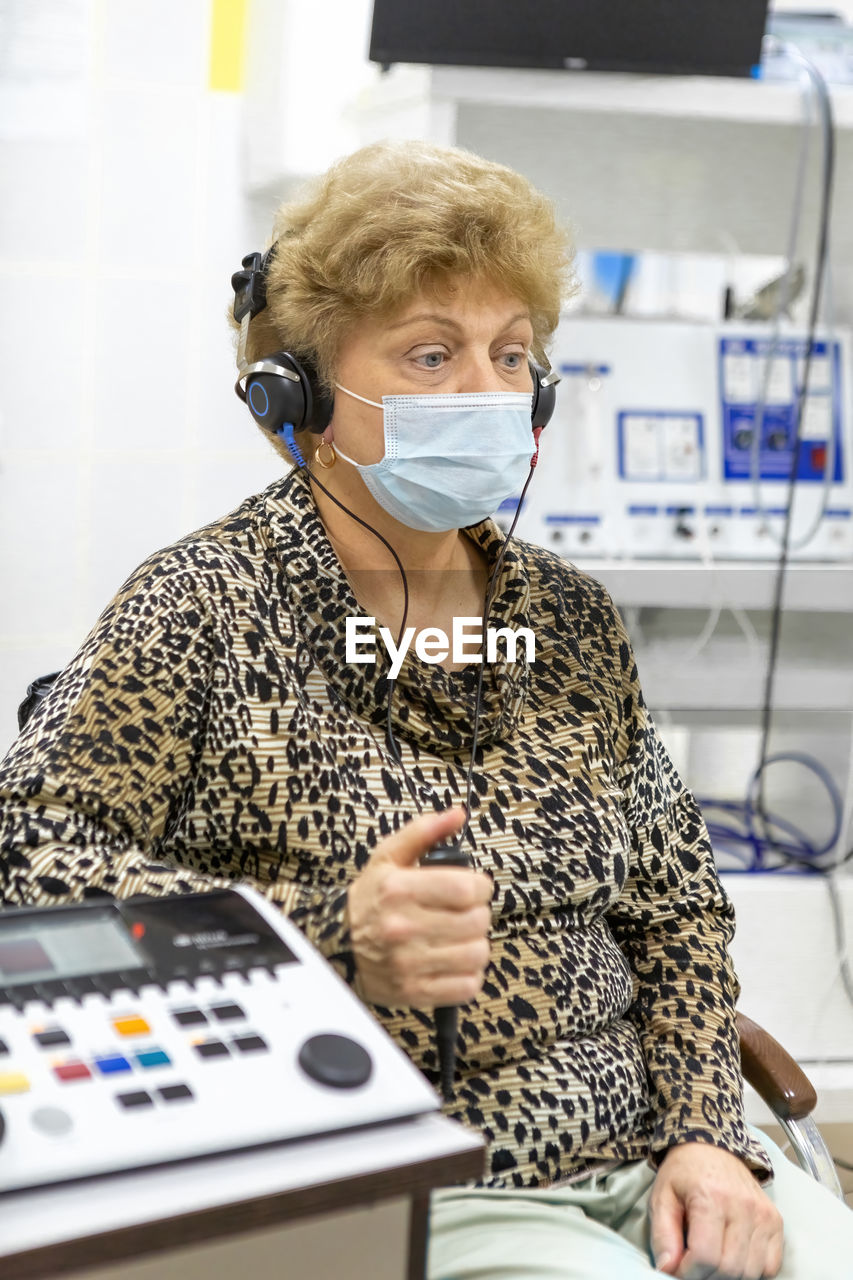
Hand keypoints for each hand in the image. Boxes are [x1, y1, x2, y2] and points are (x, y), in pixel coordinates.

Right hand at [347, 807, 491, 1007]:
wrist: (335, 943)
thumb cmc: (370, 898)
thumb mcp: (389, 857)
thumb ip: (424, 832)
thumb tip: (458, 813)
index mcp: (399, 889)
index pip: (466, 889)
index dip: (480, 886)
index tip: (473, 887)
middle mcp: (402, 927)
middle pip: (476, 921)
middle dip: (477, 913)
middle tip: (463, 911)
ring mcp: (408, 963)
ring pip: (476, 953)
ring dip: (475, 943)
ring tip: (459, 935)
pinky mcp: (414, 992)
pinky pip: (466, 986)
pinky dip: (469, 973)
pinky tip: (453, 959)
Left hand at [649, 1143, 782, 1278]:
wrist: (711, 1146)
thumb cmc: (684, 1173)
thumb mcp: (662, 1198)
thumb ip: (663, 1235)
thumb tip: (667, 1269)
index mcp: (711, 1196)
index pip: (705, 1256)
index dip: (689, 1273)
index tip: (679, 1270)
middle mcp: (742, 1205)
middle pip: (730, 1268)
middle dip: (707, 1277)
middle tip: (693, 1267)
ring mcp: (763, 1214)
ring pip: (751, 1272)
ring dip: (729, 1276)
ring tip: (711, 1260)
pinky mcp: (775, 1220)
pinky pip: (770, 1266)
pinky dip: (752, 1270)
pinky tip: (733, 1255)